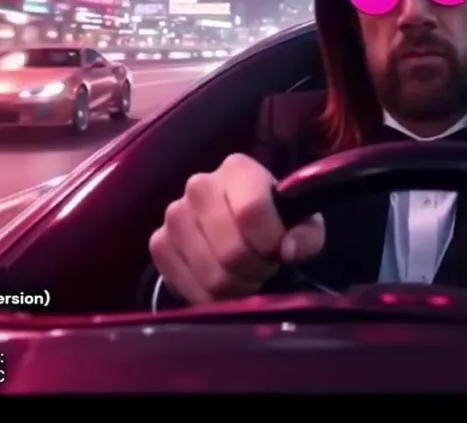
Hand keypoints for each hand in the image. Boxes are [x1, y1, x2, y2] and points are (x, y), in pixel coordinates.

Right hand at [149, 153, 325, 302]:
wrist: (233, 225)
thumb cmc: (272, 220)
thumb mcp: (302, 221)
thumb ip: (307, 233)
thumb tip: (289, 249)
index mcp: (238, 169)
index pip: (253, 211)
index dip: (271, 242)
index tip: (281, 252)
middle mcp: (199, 185)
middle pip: (231, 249)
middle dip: (254, 270)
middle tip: (263, 269)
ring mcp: (174, 215)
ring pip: (211, 273)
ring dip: (235, 287)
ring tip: (245, 275)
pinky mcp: (159, 243)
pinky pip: (187, 286)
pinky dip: (210, 296)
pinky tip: (222, 284)